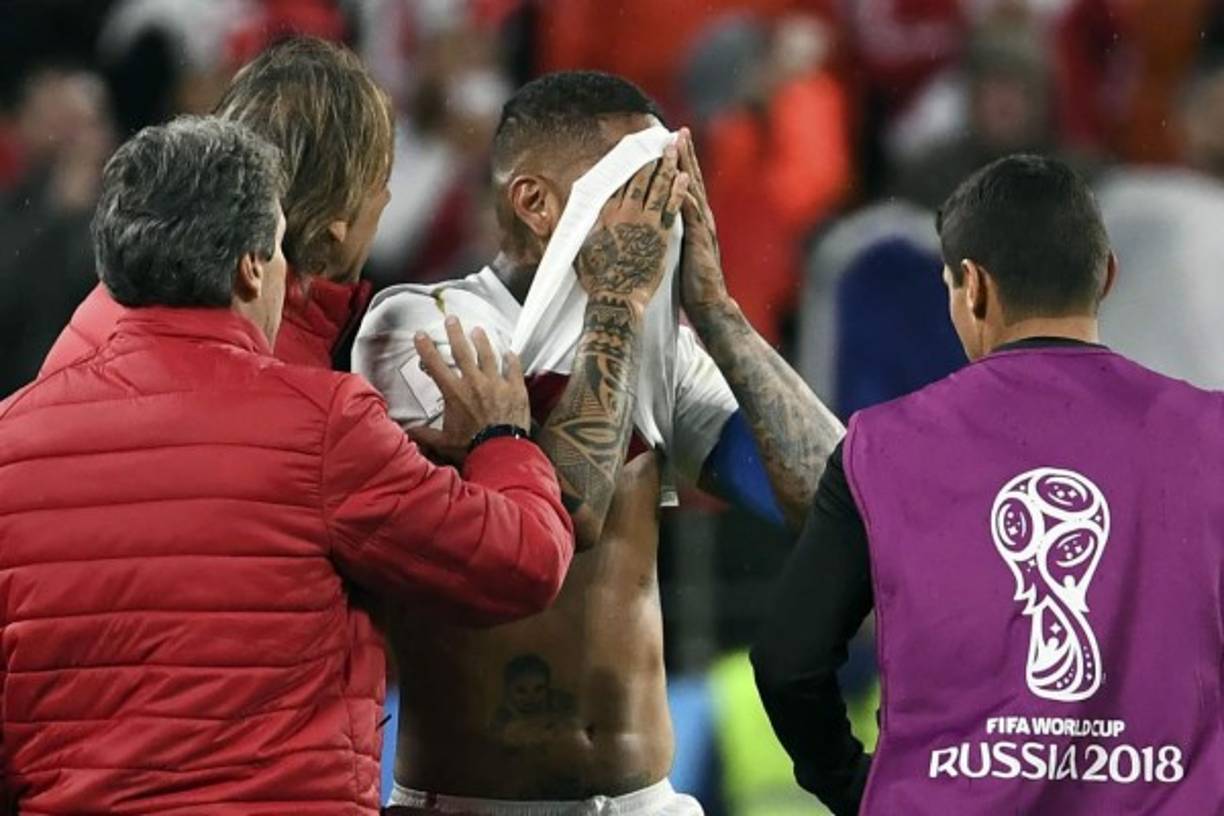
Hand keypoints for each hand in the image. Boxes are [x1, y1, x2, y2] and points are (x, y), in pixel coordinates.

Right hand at [407, 317, 530, 465]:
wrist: (500, 451)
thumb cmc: (472, 447)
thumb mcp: (444, 442)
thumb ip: (425, 435)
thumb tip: (407, 433)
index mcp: (455, 393)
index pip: (435, 365)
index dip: (426, 348)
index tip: (420, 335)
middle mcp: (474, 383)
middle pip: (462, 351)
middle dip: (455, 333)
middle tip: (452, 319)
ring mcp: (496, 384)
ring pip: (488, 355)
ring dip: (482, 340)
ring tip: (478, 330)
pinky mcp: (515, 389)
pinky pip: (514, 368)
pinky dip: (511, 359)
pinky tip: (510, 352)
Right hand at [575, 143, 688, 311]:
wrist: (615, 299)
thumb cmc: (597, 281)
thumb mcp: (581, 250)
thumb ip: (582, 232)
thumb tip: (575, 222)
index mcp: (604, 216)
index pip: (618, 184)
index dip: (629, 166)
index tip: (636, 152)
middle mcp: (624, 214)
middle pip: (639, 179)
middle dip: (650, 157)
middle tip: (660, 141)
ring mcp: (644, 223)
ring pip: (657, 187)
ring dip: (666, 166)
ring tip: (673, 150)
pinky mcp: (661, 235)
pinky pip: (671, 206)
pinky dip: (677, 190)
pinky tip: (684, 177)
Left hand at [675, 128, 730, 316]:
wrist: (708, 304)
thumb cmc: (690, 281)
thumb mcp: (678, 248)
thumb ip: (672, 231)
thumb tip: (657, 221)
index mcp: (694, 220)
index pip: (685, 185)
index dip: (679, 163)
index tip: (671, 140)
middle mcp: (701, 219)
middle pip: (691, 180)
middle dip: (685, 154)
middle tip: (678, 130)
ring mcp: (702, 229)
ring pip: (692, 191)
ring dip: (686, 168)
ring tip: (679, 147)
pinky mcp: (699, 242)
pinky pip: (692, 217)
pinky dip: (687, 199)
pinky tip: (681, 185)